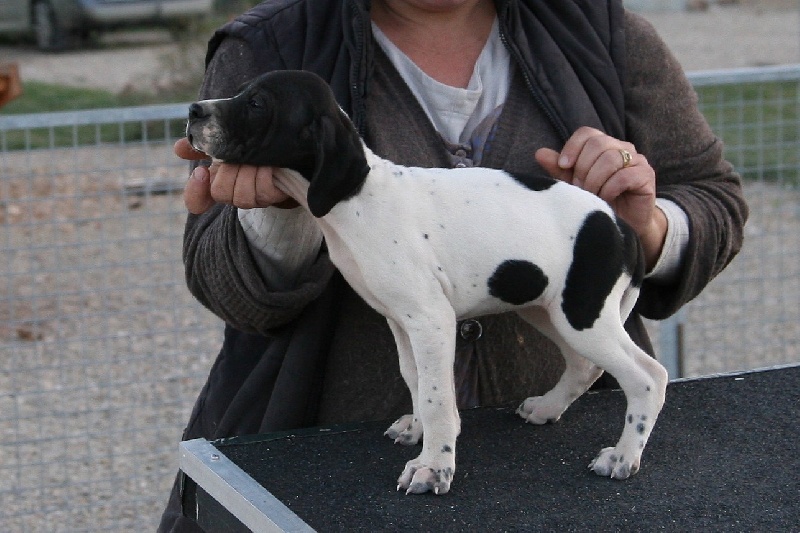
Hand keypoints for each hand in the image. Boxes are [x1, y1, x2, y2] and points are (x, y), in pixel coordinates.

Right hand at [174, 137, 297, 214]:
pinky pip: (263, 191)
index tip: (201, 173)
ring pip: (241, 196)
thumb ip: (203, 142)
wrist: (292, 149)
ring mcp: (257, 197)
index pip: (197, 202)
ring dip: (248, 173)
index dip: (195, 193)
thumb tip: (179, 148)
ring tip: (257, 158)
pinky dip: (264, 175)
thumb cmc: (255, 143)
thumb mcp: (227, 138)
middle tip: (239, 155)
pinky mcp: (276, 196)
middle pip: (220, 192)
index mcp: (220, 181)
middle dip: (229, 171)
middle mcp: (236, 193)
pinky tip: (270, 165)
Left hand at [535, 127, 666, 269]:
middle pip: (598, 144)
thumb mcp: (574, 185)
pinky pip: (624, 176)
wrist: (623, 226)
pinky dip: (609, 189)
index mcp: (604, 145)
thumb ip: (559, 169)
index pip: (586, 133)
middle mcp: (622, 148)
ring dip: (595, 181)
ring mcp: (637, 160)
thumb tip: (539, 153)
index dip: (572, 147)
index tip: (563, 166)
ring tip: (592, 196)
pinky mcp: (646, 176)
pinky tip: (606, 200)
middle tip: (580, 189)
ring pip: (610, 159)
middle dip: (583, 169)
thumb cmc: (598, 203)